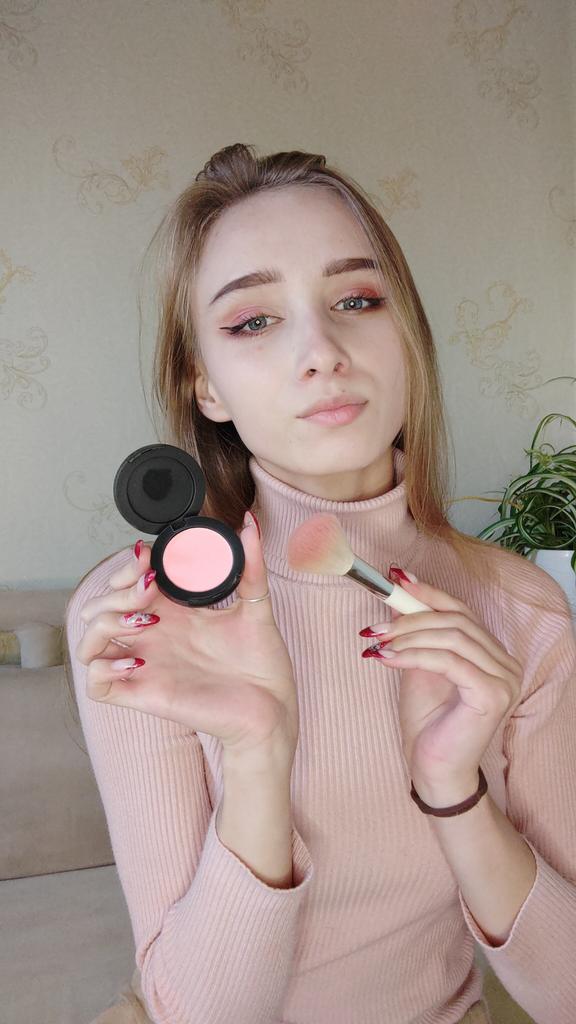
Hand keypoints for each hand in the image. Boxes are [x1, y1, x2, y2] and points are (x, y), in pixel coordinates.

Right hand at [75, 519, 298, 762]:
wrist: (273, 707)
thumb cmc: (262, 662)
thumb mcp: (257, 605)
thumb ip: (250, 565)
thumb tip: (248, 526)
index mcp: (173, 612)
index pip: (127, 583)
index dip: (127, 568)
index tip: (149, 559)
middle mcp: (153, 637)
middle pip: (101, 607)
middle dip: (116, 592)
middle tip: (150, 592)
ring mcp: (146, 666)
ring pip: (88, 642)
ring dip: (104, 624)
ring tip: (143, 621)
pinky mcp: (145, 695)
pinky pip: (96, 685)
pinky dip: (104, 669)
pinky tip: (139, 662)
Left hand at [360, 570, 522, 795]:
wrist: (433, 770)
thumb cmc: (427, 722)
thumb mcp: (418, 666)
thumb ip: (417, 633)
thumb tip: (401, 591)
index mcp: (492, 654)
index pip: (461, 611)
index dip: (429, 593)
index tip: (396, 581)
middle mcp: (505, 663)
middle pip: (456, 621)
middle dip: (410, 617)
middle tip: (375, 626)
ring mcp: (503, 679)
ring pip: (451, 637)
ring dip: (408, 636)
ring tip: (377, 643)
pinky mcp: (492, 694)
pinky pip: (448, 661)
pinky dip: (414, 655)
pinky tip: (387, 659)